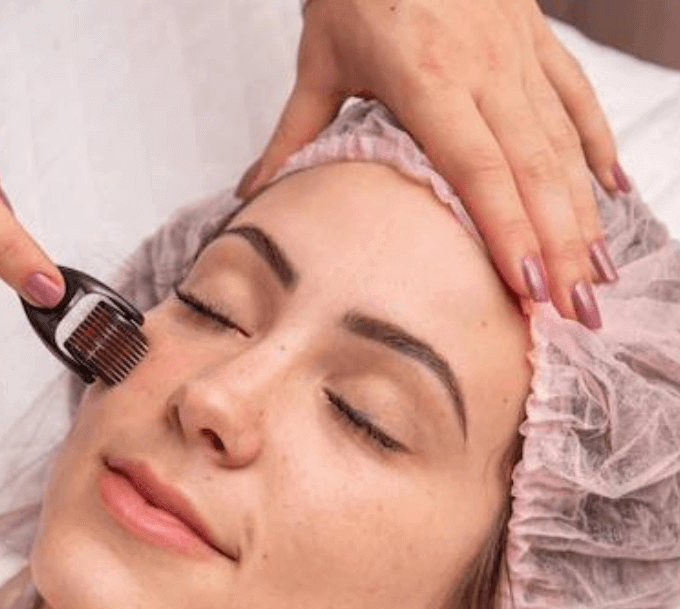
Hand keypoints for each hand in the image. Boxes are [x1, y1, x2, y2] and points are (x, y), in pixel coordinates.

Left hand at [238, 0, 623, 328]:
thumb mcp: (319, 56)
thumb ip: (294, 132)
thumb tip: (252, 194)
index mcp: (429, 81)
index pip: (477, 170)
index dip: (506, 231)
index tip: (526, 288)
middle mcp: (486, 71)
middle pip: (531, 172)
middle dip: (557, 248)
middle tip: (573, 313)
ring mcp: (518, 53)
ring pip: (562, 143)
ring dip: (583, 214)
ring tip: (595, 278)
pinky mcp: (535, 37)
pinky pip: (576, 97)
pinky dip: (598, 144)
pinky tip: (614, 192)